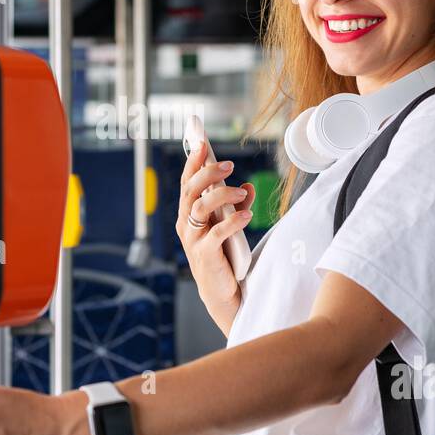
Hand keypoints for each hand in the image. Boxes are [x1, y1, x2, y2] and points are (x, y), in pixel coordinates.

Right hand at [175, 139, 254, 330]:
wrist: (221, 291)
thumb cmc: (223, 255)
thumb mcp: (229, 225)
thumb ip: (236, 206)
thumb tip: (249, 187)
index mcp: (188, 214)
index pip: (187, 182)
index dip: (193, 161)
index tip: (201, 142)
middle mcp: (186, 224)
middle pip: (190, 190)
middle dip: (208, 173)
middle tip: (229, 165)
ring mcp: (193, 240)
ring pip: (200, 207)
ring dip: (221, 195)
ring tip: (242, 192)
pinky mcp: (205, 254)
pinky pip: (216, 233)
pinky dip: (232, 221)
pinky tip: (247, 214)